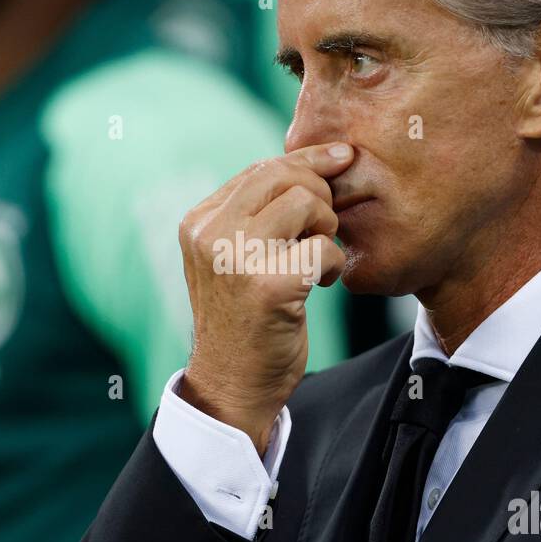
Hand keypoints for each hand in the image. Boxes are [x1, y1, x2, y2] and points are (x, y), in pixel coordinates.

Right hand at [177, 142, 353, 453]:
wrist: (233, 385)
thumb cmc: (245, 320)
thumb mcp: (233, 258)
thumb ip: (255, 214)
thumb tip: (314, 160)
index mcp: (199, 222)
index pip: (259, 169)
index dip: (307, 160)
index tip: (341, 156)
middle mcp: (210, 234)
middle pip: (284, 176)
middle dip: (319, 195)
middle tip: (322, 231)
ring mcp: (236, 258)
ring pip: (307, 203)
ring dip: (326, 231)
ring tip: (315, 261)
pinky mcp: (268, 286)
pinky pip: (324, 248)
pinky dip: (332, 265)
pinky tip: (319, 286)